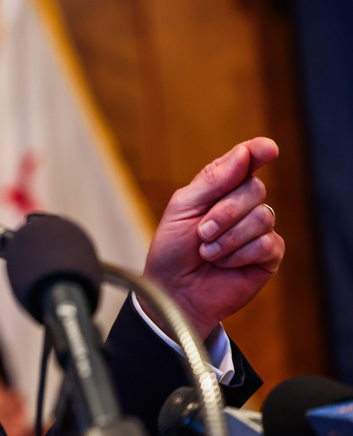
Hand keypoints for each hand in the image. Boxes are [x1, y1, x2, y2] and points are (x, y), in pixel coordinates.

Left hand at [141, 137, 284, 338]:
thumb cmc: (172, 249)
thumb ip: (213, 180)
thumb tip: (244, 153)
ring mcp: (257, 229)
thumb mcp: (183, 207)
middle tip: (201, 232)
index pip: (246, 161)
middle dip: (223, 213)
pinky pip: (267, 244)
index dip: (257, 151)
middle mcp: (242, 204)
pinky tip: (224, 263)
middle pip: (254, 188)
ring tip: (207, 252)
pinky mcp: (268, 255)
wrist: (173, 291)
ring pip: (262, 216)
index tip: (266, 148)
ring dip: (227, 237)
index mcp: (220, 187)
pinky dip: (238, 254)